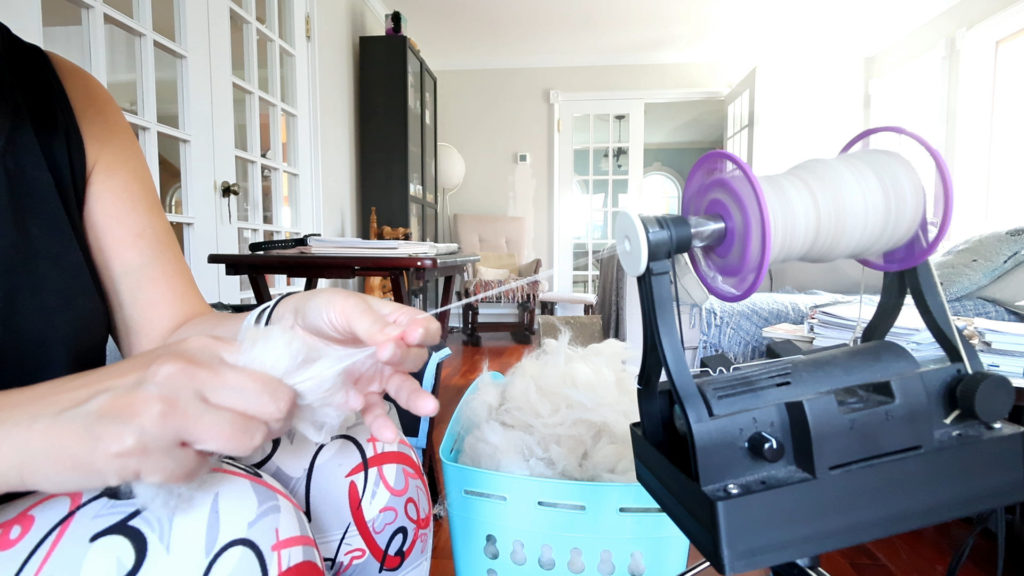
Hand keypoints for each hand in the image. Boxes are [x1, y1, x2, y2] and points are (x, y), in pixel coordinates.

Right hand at [0, 336, 295, 493]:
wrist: (36, 424)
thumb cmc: (115, 398)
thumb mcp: (174, 368)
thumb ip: (225, 375)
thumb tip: (285, 398)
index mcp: (200, 346)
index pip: (279, 369)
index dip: (282, 400)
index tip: (268, 414)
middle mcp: (187, 369)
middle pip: (277, 404)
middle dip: (266, 428)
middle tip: (236, 434)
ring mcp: (165, 408)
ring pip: (248, 438)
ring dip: (227, 452)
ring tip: (192, 445)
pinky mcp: (143, 449)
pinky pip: (199, 471)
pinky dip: (185, 472)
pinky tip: (158, 458)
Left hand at [269, 288, 441, 441]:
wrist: (286, 332)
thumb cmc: (321, 311)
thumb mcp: (346, 308)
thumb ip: (372, 324)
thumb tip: (399, 338)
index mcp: (393, 324)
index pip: (423, 328)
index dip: (424, 333)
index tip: (411, 335)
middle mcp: (391, 352)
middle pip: (415, 358)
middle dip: (406, 357)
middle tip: (387, 355)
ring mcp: (376, 377)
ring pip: (404, 390)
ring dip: (415, 399)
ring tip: (428, 408)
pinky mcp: (359, 397)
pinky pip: (374, 412)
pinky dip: (380, 422)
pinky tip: (384, 431)